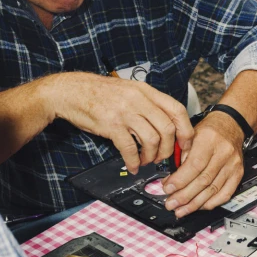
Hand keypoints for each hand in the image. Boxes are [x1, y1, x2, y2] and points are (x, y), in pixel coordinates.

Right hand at [46, 72, 194, 173]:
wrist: (70, 91)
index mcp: (146, 91)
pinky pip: (130, 148)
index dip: (186, 130)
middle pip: (168, 128)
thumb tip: (169, 127)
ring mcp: (125, 111)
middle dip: (169, 149)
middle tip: (163, 157)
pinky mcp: (111, 124)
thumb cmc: (100, 94)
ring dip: (152, 156)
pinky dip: (134, 161)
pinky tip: (133, 165)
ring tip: (147, 160)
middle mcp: (138, 99)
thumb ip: (149, 105)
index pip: (177, 110)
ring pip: (152, 139)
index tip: (186, 145)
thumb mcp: (130, 91)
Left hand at [161, 111, 245, 216]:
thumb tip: (170, 179)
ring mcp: (233, 165)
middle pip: (203, 180)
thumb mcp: (191, 134)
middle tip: (171, 203)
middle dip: (184, 196)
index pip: (194, 165)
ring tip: (181, 210)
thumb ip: (180, 155)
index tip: (167, 189)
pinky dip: (211, 203)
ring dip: (195, 203)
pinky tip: (199, 207)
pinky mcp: (238, 174)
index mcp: (209, 139)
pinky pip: (225, 194)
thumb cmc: (209, 130)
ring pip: (213, 190)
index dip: (180, 180)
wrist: (231, 126)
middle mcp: (223, 153)